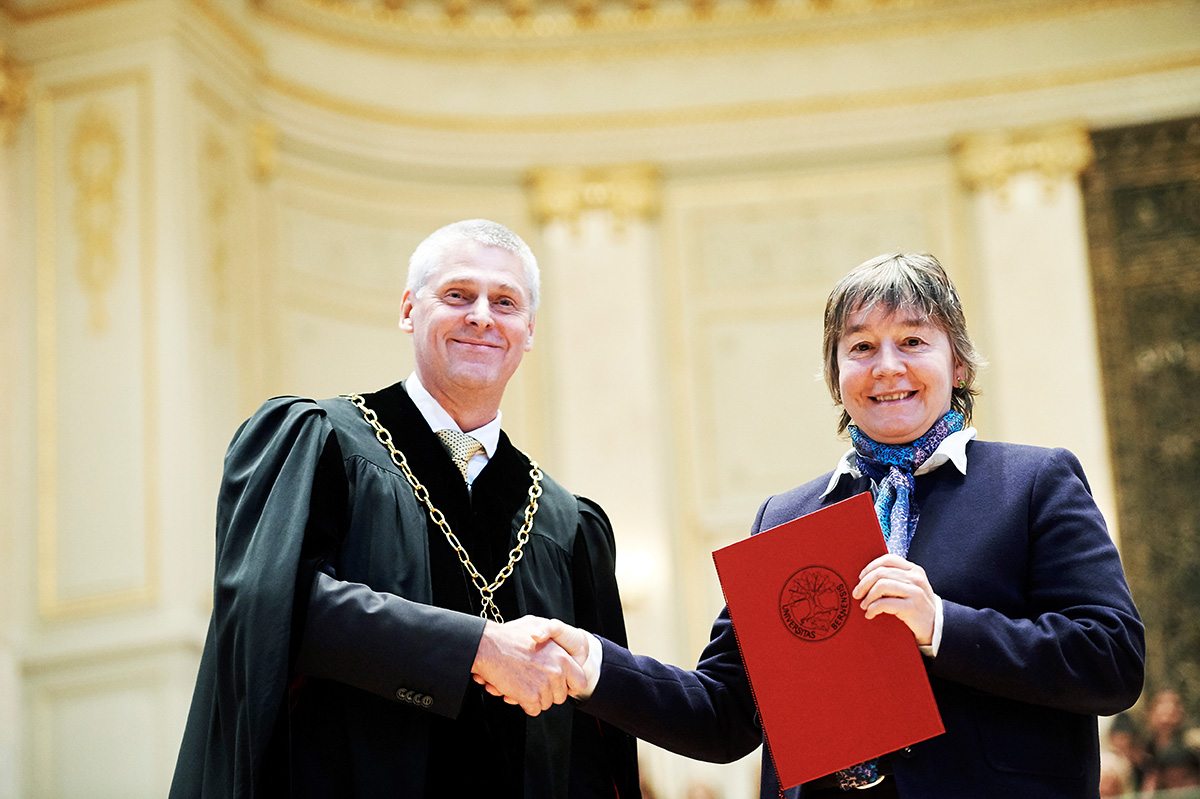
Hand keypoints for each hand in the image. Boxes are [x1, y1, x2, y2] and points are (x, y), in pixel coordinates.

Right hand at [470, 615, 584, 715]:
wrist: (488, 645)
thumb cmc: (509, 636)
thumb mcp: (537, 628)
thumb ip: (552, 641)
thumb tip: (557, 653)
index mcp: (563, 658)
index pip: (580, 682)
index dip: (570, 686)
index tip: (561, 686)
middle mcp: (557, 673)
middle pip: (560, 696)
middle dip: (548, 693)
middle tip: (533, 682)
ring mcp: (544, 686)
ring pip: (546, 704)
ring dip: (534, 697)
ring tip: (521, 682)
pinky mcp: (530, 697)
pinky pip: (533, 710)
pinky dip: (524, 704)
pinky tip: (515, 690)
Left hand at [853, 554, 936, 645]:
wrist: (936, 626)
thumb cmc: (917, 606)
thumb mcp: (910, 587)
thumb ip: (895, 579)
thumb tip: (866, 576)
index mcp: (914, 570)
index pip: (888, 560)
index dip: (870, 567)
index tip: (861, 577)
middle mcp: (915, 578)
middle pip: (881, 572)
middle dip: (864, 583)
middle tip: (857, 594)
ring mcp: (915, 592)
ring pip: (881, 586)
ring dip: (868, 597)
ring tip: (864, 605)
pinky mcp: (912, 607)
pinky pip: (884, 604)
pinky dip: (872, 608)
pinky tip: (870, 614)